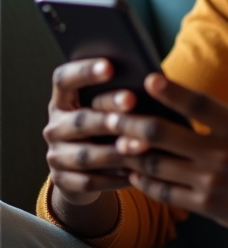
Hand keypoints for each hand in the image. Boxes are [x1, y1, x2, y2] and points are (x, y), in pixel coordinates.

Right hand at [44, 58, 136, 207]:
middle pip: (80, 118)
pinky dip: (114, 178)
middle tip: (132, 100)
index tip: (110, 65)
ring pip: (85, 154)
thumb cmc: (106, 129)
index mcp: (62, 101)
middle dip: (108, 110)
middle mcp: (55, 127)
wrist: (85, 171)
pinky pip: (90, 181)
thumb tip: (152, 82)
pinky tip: (136, 173)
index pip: (63, 80)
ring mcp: (56, 156)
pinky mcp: (63, 182)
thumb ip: (119, 96)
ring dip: (115, 149)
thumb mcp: (107, 110)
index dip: (84, 72)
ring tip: (142, 144)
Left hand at [112, 74, 227, 239]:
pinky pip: (165, 193)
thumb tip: (186, 108)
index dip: (172, 91)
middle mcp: (224, 153)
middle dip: (132, 124)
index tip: (149, 79)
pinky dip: (144, 182)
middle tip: (112, 115)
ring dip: (131, 154)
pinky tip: (134, 173)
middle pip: (164, 134)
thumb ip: (224, 120)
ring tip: (115, 144)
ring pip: (156, 165)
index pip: (199, 103)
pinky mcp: (208, 207)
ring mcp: (213, 182)